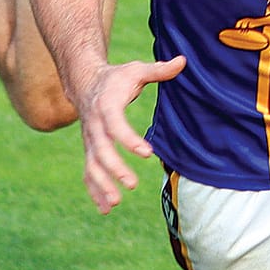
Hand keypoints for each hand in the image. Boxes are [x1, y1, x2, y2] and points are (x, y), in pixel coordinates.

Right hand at [76, 55, 185, 211]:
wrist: (85, 82)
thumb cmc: (116, 77)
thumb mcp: (136, 70)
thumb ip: (158, 70)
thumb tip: (184, 61)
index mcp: (107, 106)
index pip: (115, 125)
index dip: (129, 139)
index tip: (147, 152)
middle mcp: (94, 125)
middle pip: (100, 150)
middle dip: (114, 169)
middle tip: (132, 184)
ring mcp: (89, 140)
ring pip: (91, 166)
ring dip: (101, 185)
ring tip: (116, 202)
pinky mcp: (89, 150)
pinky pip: (88, 173)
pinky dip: (94, 191)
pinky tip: (106, 208)